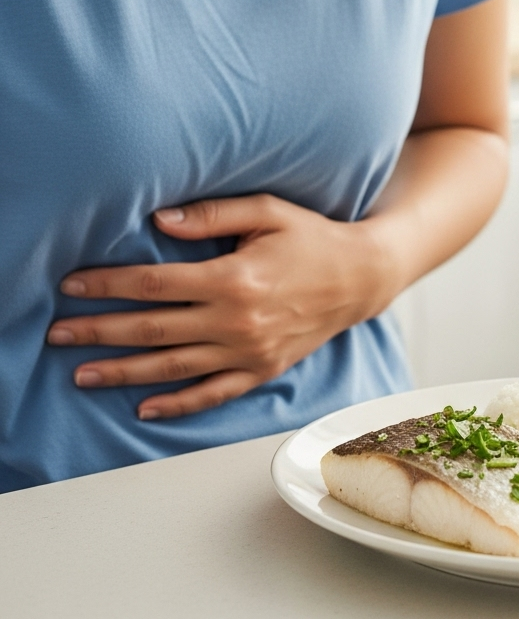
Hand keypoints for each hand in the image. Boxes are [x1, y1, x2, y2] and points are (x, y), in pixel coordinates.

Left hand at [47, 195, 398, 420]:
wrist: (361, 276)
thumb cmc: (314, 237)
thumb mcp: (268, 211)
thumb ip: (212, 215)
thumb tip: (157, 220)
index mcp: (234, 277)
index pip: (154, 284)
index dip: (108, 284)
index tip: (72, 285)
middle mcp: (237, 320)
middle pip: (152, 329)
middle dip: (98, 331)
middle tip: (57, 334)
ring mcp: (250, 351)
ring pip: (173, 368)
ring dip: (122, 372)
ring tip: (81, 374)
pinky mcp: (263, 369)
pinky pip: (213, 394)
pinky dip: (177, 405)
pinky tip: (144, 407)